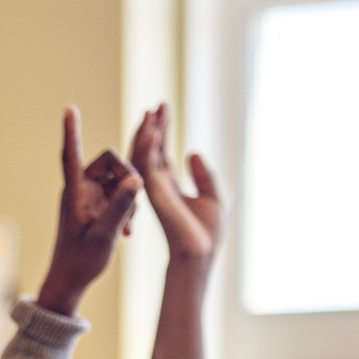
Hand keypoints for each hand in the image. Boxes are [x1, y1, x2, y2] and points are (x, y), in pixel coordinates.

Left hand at [36, 106, 142, 315]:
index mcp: (74, 192)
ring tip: (125, 229)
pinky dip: (127, 210)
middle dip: (127, 180)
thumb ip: (120, 207)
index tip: (69, 108)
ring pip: (120, 179)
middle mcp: (81, 189)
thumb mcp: (104, 235)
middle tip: (130, 210)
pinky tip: (126, 234)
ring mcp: (91, 197)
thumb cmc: (80, 261)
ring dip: (129, 200)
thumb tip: (137, 178)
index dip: (72, 131)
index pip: (70, 155)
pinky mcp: (99, 205)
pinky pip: (121, 194)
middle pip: (112, 162)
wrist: (71, 280)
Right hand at [130, 102, 220, 263]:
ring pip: (144, 155)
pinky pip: (146, 166)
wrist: (199, 252)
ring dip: (147, 133)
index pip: (163, 154)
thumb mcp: (213, 197)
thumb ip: (204, 175)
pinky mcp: (153, 193)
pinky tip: (153, 130)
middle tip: (156, 105)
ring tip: (152, 112)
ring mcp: (153, 189)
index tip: (163, 110)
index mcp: (170, 186)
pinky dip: (148, 147)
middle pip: (151, 150)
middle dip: (153, 127)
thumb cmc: (206, 233)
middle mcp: (158, 186)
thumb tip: (194, 152)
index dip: (163, 132)